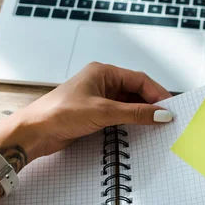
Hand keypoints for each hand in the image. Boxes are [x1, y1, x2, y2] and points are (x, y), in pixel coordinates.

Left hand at [0, 62, 172, 168]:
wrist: (34, 132)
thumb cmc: (60, 113)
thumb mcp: (104, 112)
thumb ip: (136, 113)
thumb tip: (162, 114)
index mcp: (104, 72)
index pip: (139, 80)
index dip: (157, 94)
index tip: (170, 108)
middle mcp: (102, 82)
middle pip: (136, 91)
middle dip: (152, 104)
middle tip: (167, 118)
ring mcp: (99, 98)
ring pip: (130, 103)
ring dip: (142, 113)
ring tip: (157, 125)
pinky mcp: (95, 113)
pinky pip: (121, 114)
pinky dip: (132, 121)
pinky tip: (140, 129)